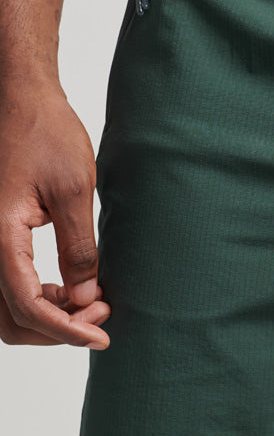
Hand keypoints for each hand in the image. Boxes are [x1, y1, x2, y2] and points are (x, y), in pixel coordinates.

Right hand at [0, 80, 109, 347]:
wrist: (19, 99)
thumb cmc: (45, 134)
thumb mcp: (75, 191)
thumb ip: (79, 248)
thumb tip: (86, 299)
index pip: (27, 305)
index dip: (66, 330)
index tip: (101, 337)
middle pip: (10, 320)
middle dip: (57, 329)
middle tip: (102, 315)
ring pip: (6, 309)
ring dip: (47, 318)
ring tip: (92, 302)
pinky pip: (8, 287)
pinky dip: (39, 299)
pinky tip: (73, 287)